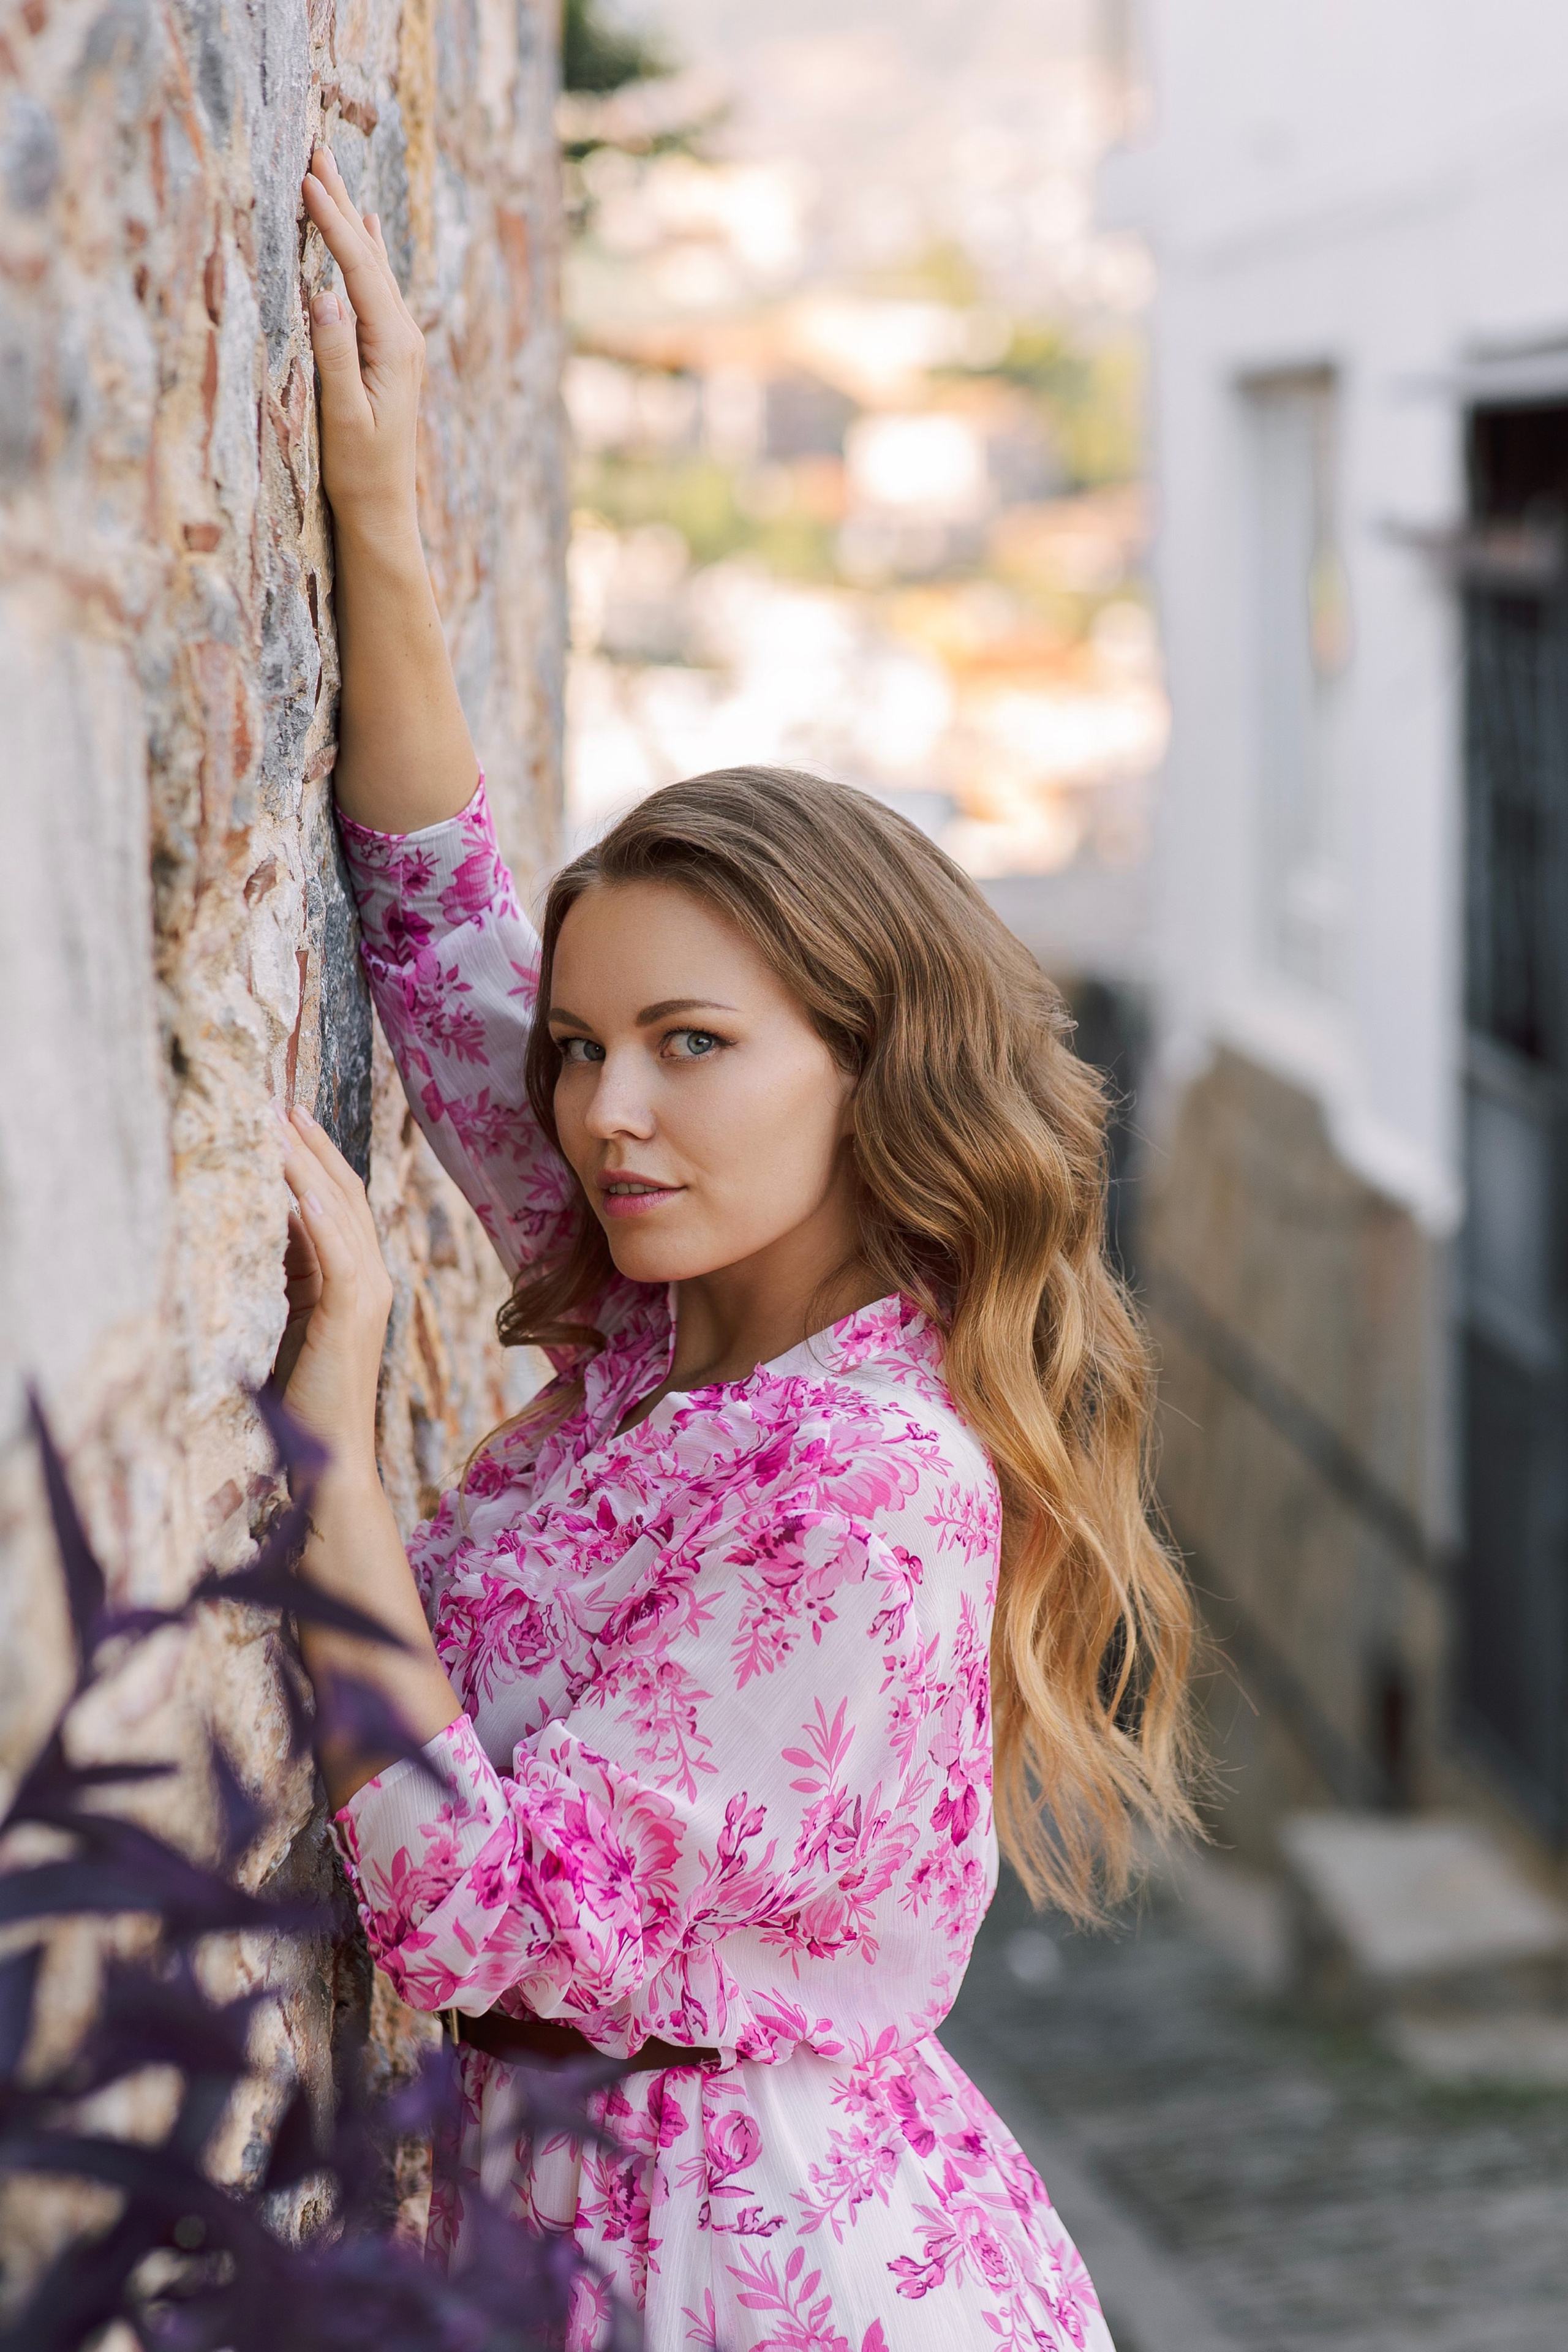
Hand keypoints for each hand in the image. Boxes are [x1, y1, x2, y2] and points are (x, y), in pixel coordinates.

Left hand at [273, 1106, 392, 1478]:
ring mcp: (369, 1293)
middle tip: (282, 1103)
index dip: (317, 1158)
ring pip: (341, 1212)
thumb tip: (280, 1218)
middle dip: (314, 1146)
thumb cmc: (310, 1393)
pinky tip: (296, 1183)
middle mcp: (374, 1277)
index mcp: (361, 1277)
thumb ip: (299, 1269)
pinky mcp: (352, 1312)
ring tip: (283, 1125)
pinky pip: (337, 1250)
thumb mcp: (299, 1315)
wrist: (332, 1455)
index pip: (343, 1203)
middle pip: (348, 1194)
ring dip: (310, 1165)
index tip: (288, 1118)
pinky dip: (319, 1213)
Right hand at [301, 144, 424, 540]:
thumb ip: (334, 355)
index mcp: (393, 347)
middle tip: (316, 152)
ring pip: (374, 267)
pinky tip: (366, 228)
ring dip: (351, 219)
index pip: (358, 271)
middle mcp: (405, 338)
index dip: (331, 223)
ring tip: (331, 177)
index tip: (306, 179)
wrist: (384, 510)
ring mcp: (402, 345)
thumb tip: (323, 294)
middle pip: (370, 258)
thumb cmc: (358, 471)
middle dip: (342, 203)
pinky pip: (377, 287)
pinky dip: (364, 251)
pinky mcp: (392, 354)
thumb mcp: (341, 416)